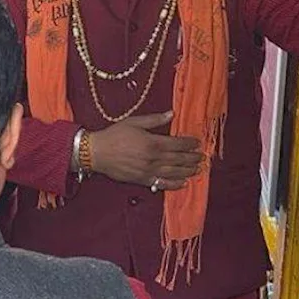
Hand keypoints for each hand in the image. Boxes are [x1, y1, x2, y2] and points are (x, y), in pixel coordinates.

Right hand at [87, 112, 203, 191]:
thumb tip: (171, 114)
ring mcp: (149, 171)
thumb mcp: (134, 122)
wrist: (96, 152)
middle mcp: (153, 158)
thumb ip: (154, 120)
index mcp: (153, 142)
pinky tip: (183, 183)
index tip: (197, 143)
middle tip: (202, 157)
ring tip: (198, 170)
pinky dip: (174, 184)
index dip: (189, 143)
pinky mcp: (142, 180)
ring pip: (174, 172)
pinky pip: (162, 184)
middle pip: (178, 159)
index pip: (177, 144)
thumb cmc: (114, 135)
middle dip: (192, 158)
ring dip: (188, 171)